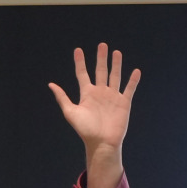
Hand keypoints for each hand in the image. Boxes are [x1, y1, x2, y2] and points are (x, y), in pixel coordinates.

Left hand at [48, 43, 139, 187]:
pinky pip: (129, 89)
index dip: (80, 62)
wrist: (101, 142)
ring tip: (116, 52)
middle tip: (102, 45)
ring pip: (115, 76)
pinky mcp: (124, 103)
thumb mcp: (71, 112)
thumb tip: (51, 84)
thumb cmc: (85, 130)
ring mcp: (112, 97)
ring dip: (116, 64)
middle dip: (101, 58)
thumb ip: (62, 98)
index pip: (82, 74)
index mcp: (87, 94)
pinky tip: (135, 71)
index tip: (78, 50)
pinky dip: (132, 80)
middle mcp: (100, 93)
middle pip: (100, 71)